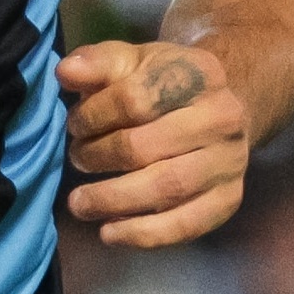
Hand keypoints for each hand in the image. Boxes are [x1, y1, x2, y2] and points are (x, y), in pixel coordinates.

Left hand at [58, 40, 249, 247]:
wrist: (221, 109)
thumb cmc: (165, 83)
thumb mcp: (133, 60)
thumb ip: (97, 63)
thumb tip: (65, 73)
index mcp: (198, 75)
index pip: (135, 99)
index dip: (95, 115)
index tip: (74, 125)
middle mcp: (222, 119)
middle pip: (148, 147)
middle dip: (100, 157)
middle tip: (76, 160)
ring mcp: (229, 162)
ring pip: (166, 188)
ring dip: (114, 200)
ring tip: (80, 204)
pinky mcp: (228, 199)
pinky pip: (185, 224)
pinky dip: (144, 234)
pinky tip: (110, 233)